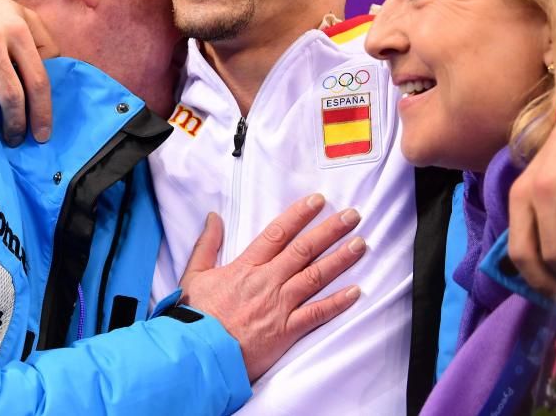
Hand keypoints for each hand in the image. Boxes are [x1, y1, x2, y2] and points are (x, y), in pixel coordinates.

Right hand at [179, 194, 365, 381]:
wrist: (198, 354)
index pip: (278, 233)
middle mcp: (267, 281)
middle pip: (304, 249)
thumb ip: (206, 244)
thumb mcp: (194, 275)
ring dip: (340, 259)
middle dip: (330, 230)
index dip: (300, 215)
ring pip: (315, 276)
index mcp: (246, 266)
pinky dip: (337, 303)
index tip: (318, 201)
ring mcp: (279, 305)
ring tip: (361, 244)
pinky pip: (317, 314)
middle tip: (352, 216)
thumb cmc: (195, 317)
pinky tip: (355, 291)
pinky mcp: (286, 330)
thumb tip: (213, 218)